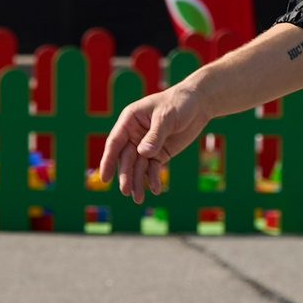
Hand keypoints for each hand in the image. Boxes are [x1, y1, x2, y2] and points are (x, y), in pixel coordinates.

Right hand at [99, 82, 211, 201]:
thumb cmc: (178, 103)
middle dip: (126, 175)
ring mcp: (146, 146)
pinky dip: (153, 179)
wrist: (198, 104)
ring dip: (137, 182)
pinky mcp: (159, 154)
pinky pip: (152, 169)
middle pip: (126, 158)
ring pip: (137, 167)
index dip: (108, 160)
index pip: (115, 142)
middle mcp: (134, 135)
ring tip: (139, 199)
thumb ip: (155, 135)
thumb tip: (143, 154)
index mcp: (129, 121)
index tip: (104, 178)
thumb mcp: (166, 117)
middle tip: (126, 191)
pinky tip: (155, 189)